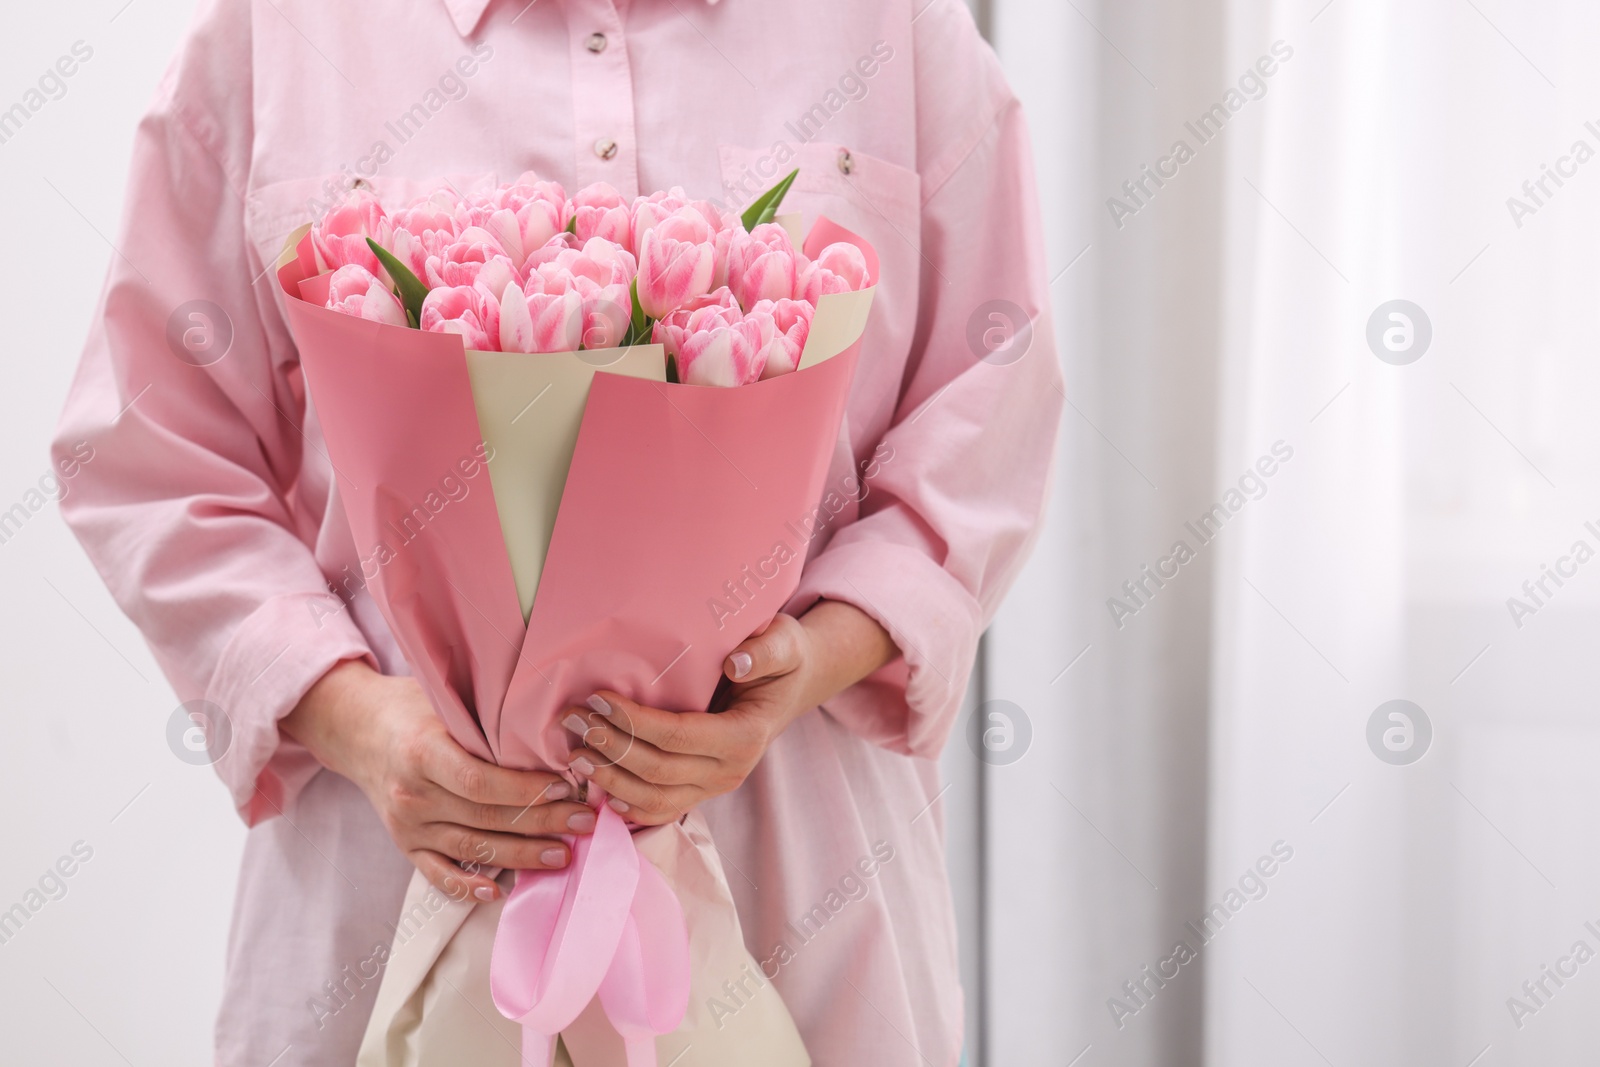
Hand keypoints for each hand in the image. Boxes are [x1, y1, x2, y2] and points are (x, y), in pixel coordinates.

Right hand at [281, 660, 597, 901]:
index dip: (525, 789)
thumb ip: (486, 721)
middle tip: (583, 823)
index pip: (480, 781)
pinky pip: (437, 874)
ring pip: (471, 849)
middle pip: (484, 817)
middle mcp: (412, 793)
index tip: (565, 787)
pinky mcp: (406, 845)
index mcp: (422, 751)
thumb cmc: (414, 708)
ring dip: (521, 855)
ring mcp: (407, 825)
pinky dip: (467, 887)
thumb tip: (551, 735)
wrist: (359, 730)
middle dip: (540, 823)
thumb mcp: (445, 701)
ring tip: (562, 854)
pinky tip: (498, 890)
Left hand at [562, 601, 895, 824]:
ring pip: (654, 799)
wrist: (791, 685)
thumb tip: (734, 664)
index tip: (597, 699)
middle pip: (659, 771)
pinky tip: (596, 789)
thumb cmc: (781, 658)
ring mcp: (714, 787)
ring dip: (609, 779)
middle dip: (610, 748)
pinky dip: (626, 805)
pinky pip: (660, 810)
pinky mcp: (700, 792)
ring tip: (573, 753)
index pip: (678, 735)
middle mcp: (730, 771)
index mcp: (746, 736)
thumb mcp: (783, 642)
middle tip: (572, 720)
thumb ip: (764, 651)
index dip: (634, 722)